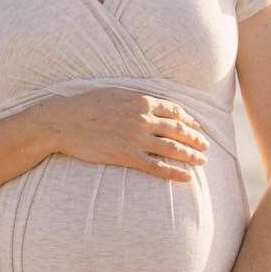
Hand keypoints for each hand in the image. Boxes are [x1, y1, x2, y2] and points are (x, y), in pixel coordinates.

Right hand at [40, 89, 209, 181]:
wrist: (64, 121)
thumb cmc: (86, 105)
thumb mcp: (115, 93)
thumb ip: (136, 99)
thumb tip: (150, 103)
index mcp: (142, 101)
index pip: (175, 111)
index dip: (190, 120)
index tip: (197, 127)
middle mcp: (143, 119)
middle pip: (179, 130)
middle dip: (196, 139)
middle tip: (206, 146)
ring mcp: (136, 138)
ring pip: (173, 149)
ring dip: (191, 156)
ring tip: (202, 162)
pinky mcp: (127, 156)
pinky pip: (157, 167)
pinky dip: (175, 173)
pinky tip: (187, 178)